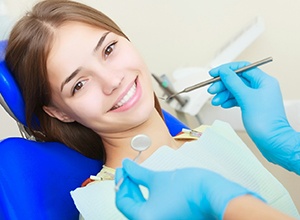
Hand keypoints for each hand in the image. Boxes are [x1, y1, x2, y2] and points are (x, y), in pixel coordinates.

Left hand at [115, 159, 260, 219]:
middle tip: (128, 170)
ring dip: (137, 193)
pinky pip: (152, 212)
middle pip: (131, 207)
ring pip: (141, 210)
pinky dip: (148, 199)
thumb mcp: (159, 178)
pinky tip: (149, 187)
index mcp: (145, 219)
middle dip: (128, 186)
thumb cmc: (192, 189)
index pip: (123, 201)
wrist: (216, 195)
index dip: (122, 181)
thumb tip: (127, 167)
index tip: (123, 168)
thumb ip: (138, 173)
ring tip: (137, 176)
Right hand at [207, 62, 299, 173]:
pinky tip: (223, 104)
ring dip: (223, 94)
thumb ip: (233, 82)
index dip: (226, 69)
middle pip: (237, 79)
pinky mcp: (253, 106)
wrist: (272, 141)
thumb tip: (224, 71)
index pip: (242, 68)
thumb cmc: (265, 122)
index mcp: (264, 81)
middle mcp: (261, 87)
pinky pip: (237, 99)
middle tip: (211, 90)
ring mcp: (257, 97)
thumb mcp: (246, 98)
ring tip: (215, 101)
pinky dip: (228, 101)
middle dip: (222, 84)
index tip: (213, 73)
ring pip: (236, 90)